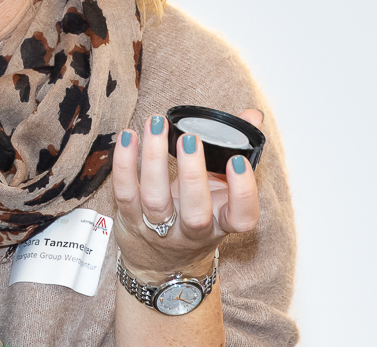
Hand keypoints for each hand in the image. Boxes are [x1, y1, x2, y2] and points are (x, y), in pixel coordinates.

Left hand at [111, 110, 262, 279]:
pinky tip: (127, 136)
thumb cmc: (194, 212)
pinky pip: (125, 192)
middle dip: (193, 174)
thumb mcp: (219, 188)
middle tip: (190, 138)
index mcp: (222, 221)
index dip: (243, 192)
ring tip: (154, 125)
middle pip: (195, 211)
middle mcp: (192, 231)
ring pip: (156, 200)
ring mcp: (159, 229)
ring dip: (153, 160)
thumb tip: (252, 115)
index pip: (243, 217)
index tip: (237, 160)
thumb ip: (236, 150)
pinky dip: (124, 164)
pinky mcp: (130, 220)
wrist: (159, 260)